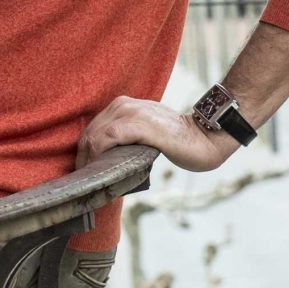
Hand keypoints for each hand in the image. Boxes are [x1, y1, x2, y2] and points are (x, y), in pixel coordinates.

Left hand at [77, 96, 239, 172]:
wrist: (205, 138)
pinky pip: (108, 138)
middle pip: (90, 133)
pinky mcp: (140, 125)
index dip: (84, 151)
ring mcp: (132, 112)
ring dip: (89, 160)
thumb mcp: (145, 133)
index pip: (93, 128)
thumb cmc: (177, 141)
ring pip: (95, 136)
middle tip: (85, 182)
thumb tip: (105, 160)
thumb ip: (126, 137)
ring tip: (91, 181)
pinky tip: (101, 172)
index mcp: (124, 105)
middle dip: (83, 158)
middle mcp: (124, 104)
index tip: (85, 172)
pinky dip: (99, 156)